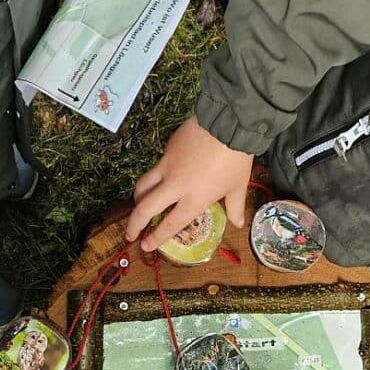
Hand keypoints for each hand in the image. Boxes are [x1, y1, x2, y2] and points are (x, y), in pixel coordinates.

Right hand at [126, 116, 252, 251]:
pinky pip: (156, 167)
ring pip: (143, 186)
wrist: (228, 123)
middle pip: (145, 208)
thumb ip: (235, 208)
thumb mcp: (238, 187)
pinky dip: (155, 176)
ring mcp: (167, 166)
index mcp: (194, 199)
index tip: (146, 246)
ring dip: (137, 199)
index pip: (170, 224)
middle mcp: (175, 186)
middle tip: (131, 234)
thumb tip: (238, 224)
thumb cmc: (235, 159)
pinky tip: (163, 176)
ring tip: (138, 206)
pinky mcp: (167, 150)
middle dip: (134, 224)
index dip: (157, 237)